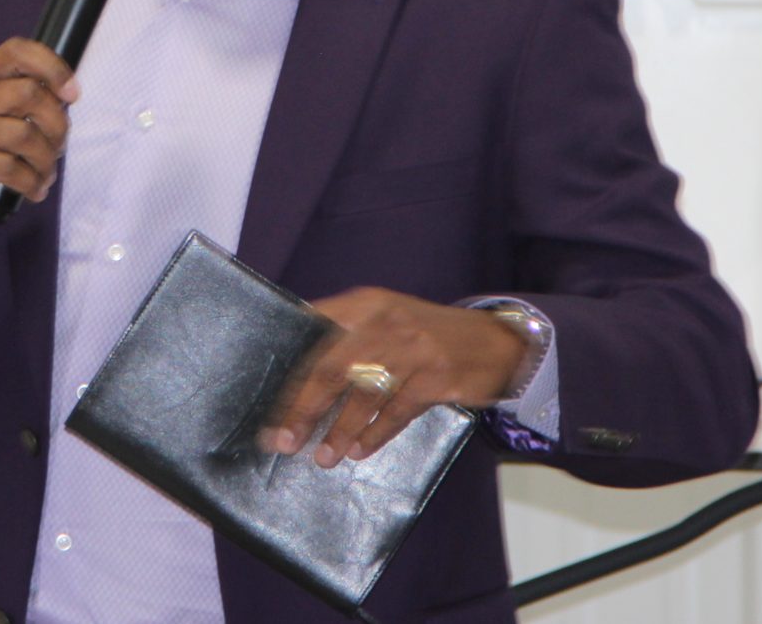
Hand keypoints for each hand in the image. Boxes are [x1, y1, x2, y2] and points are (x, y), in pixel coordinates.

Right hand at [0, 38, 80, 274]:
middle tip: (58, 148)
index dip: (52, 67)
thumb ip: (22, 104)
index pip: (17, 51)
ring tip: (46, 175)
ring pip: (23, 134)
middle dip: (56, 125)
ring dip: (46, 160)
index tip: (72, 94)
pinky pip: (9, 167)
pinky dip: (31, 182)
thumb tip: (67, 96)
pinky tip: (34, 190)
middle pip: (28, 93)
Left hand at [259, 288, 527, 468]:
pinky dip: (375, 434)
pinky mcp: (437, 377)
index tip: (267, 401)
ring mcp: (413, 349)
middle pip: (332, 368)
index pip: (315, 334)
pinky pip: (396, 411)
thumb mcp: (386, 318)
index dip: (290, 369)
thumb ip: (345, 334)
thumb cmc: (427, 335)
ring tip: (321, 457)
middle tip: (283, 439)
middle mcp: (385, 322)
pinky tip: (359, 451)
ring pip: (363, 395)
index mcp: (365, 304)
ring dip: (338, 430)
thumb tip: (297, 371)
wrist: (495, 342)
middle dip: (304, 408)